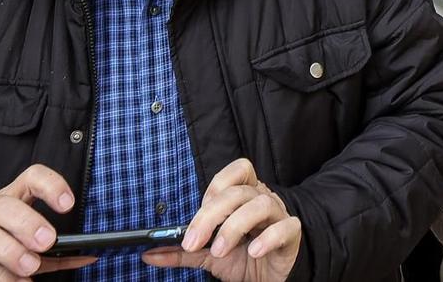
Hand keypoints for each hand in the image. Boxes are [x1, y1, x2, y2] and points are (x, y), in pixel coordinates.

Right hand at [0, 164, 92, 279]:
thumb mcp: (24, 246)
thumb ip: (55, 253)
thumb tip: (89, 255)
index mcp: (8, 202)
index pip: (29, 178)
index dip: (50, 185)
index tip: (68, 203)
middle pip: (2, 205)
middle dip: (27, 222)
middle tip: (47, 241)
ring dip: (10, 250)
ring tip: (30, 266)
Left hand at [145, 159, 300, 280]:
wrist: (271, 277)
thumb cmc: (243, 258)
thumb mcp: (208, 255)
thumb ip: (183, 252)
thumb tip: (149, 253)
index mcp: (245, 196)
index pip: (237, 171)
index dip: (215, 189)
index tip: (195, 218)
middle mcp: (263, 199)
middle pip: (239, 192)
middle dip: (211, 216)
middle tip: (193, 242)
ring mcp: (279, 215)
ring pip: (261, 204)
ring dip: (235, 226)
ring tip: (219, 251)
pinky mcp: (292, 235)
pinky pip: (285, 227)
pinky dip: (268, 237)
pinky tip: (254, 252)